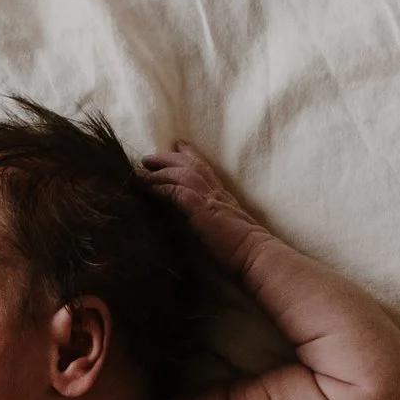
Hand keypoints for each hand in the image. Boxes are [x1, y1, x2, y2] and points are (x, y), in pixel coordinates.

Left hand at [141, 142, 263, 262]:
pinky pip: (178, 192)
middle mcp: (217, 192)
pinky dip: (162, 188)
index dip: (190, 155)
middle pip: (190, 165)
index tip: (177, 146)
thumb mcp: (228, 226)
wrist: (256, 254)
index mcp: (224, 195)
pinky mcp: (202, 211)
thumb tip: (202, 221)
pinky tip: (148, 188)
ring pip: (182, 174)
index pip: (205, 168)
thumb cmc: (245, 249)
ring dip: (160, 170)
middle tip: (149, 157)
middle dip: (168, 158)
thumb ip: (216, 218)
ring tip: (142, 170)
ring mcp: (210, 199)